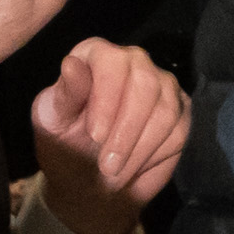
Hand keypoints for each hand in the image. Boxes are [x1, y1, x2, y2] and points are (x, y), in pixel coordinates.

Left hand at [34, 41, 188, 233]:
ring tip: (115, 172)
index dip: (107, 99)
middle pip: (146, 84)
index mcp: (97, 55)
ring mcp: (162, 84)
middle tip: (107, 165)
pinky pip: (179, 130)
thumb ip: (65, 94)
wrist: (87, 178)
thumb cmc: (64, 142)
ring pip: (165, 110)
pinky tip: (132, 167)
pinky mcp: (181, 110)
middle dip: (127, 131)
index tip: (95, 136)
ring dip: (140, 148)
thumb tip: (71, 65)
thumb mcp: (52, 121)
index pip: (112, 62)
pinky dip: (154, 155)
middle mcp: (134, 62)